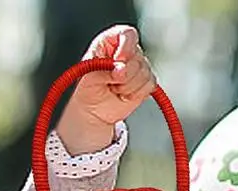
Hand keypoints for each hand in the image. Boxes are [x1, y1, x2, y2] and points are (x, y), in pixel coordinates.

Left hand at [57, 25, 156, 154]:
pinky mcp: (145, 81)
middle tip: (111, 82)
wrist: (92, 110)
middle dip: (124, 75)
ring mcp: (138, 66)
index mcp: (112, 41)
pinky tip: (124, 94)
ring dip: (127, 87)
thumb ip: (104, 68)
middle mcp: (127, 51)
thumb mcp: (89, 74)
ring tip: (115, 89)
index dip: (125, 48)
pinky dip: (135, 94)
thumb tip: (121, 68)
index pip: (128, 34)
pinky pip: (149, 85)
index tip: (118, 61)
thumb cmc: (88, 88)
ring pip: (145, 73)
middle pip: (138, 57)